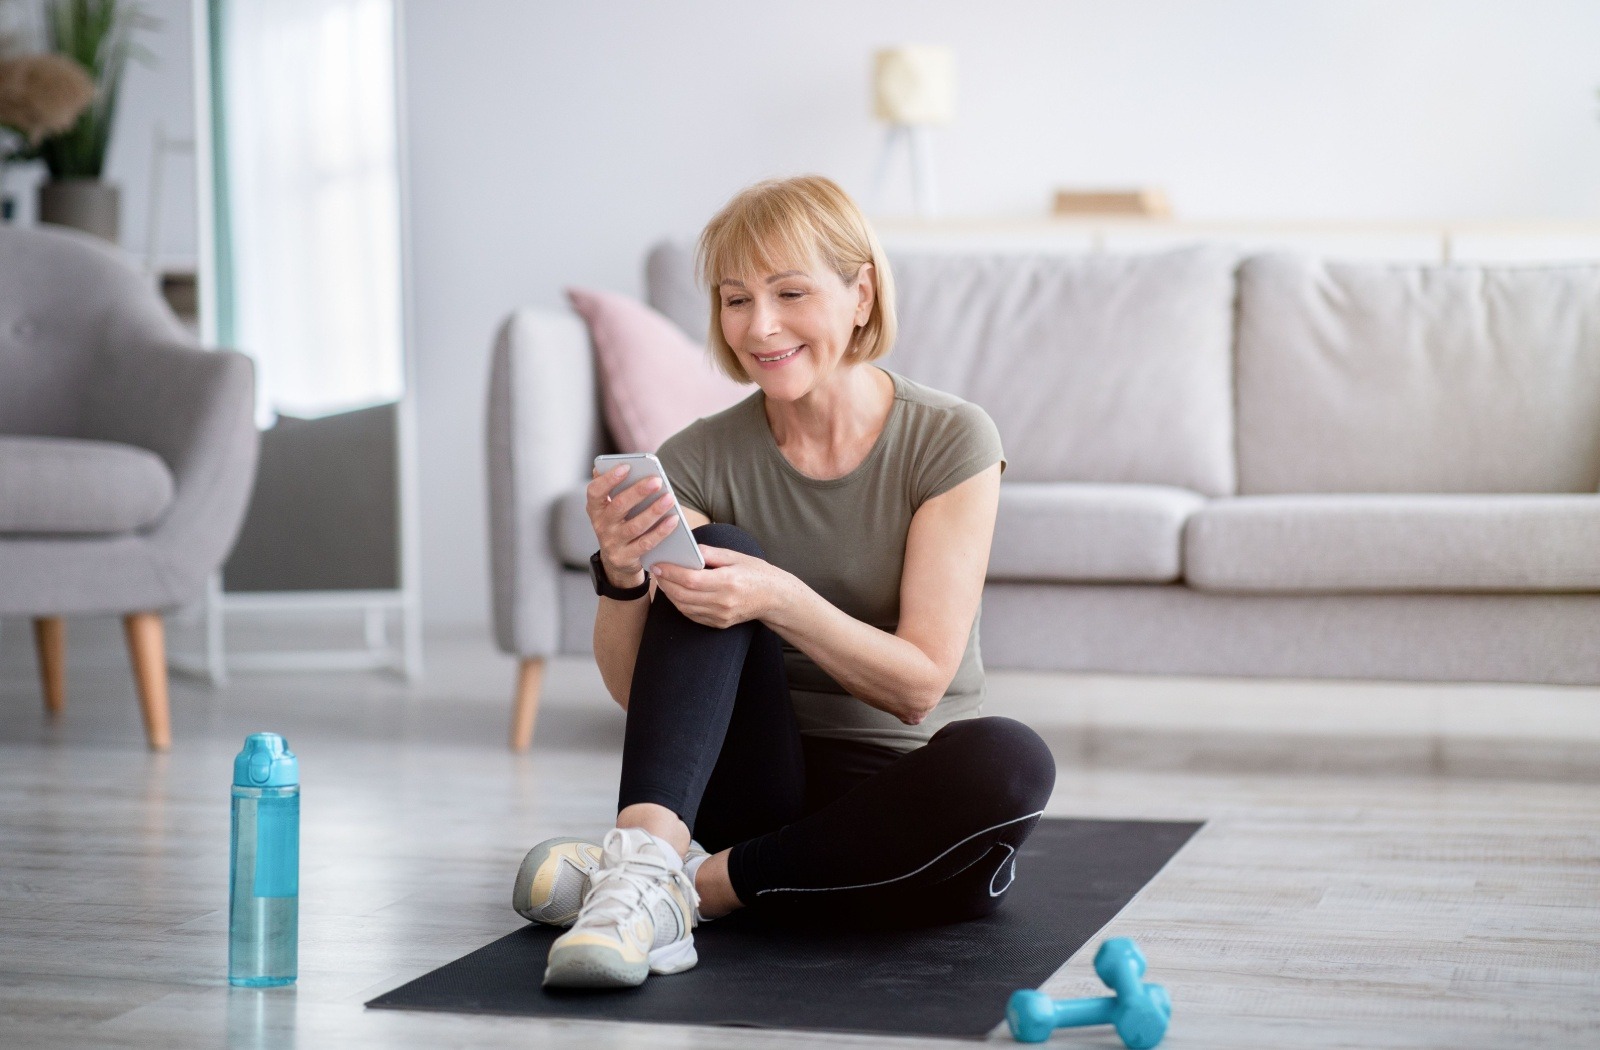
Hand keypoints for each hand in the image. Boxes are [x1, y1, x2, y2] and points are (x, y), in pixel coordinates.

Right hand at [586, 464, 681, 586]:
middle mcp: (601, 525)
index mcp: (596, 508)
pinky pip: (646, 543)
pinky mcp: (625, 557)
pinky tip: (674, 520)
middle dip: (638, 492)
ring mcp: (612, 543)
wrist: (617, 560)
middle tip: (657, 481)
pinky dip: (661, 531)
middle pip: (619, 506)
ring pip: (635, 526)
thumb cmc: (618, 524)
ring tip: (670, 498)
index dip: (609, 479)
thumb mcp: (610, 508)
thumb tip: (622, 465)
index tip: (627, 467)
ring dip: (654, 511)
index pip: (595, 491)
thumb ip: (614, 488)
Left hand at [649, 546, 790, 628]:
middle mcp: (723, 601)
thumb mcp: (736, 556)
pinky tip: (676, 593)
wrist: (775, 598)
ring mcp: (721, 615)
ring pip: (685, 607)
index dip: (671, 572)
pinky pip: (693, 616)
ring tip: (663, 581)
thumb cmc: (757, 573)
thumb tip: (689, 549)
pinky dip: (681, 605)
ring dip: (670, 594)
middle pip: (684, 595)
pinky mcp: (720, 624)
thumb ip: (711, 553)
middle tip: (656, 571)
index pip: (690, 579)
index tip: (658, 565)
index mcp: (728, 581)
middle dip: (665, 583)